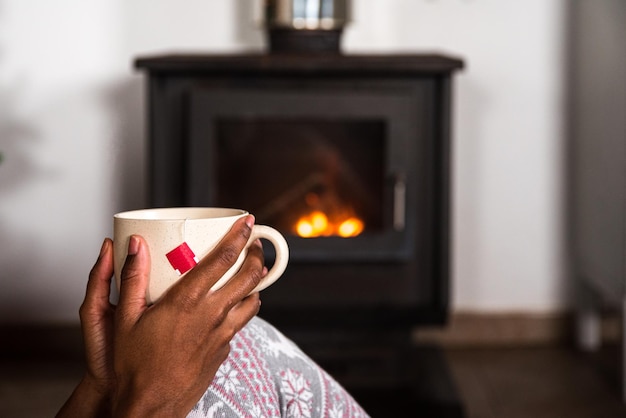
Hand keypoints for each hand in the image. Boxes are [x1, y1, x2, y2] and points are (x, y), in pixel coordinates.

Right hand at [57, 215, 263, 417]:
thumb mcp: (125, 318)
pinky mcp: (224, 350)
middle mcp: (212, 316)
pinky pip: (241, 323)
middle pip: (249, 277)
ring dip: (256, 283)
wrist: (149, 408)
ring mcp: (222, 335)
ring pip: (253, 301)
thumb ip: (131, 277)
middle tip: (254, 244)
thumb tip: (134, 244)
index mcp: (188, 302)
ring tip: (252, 272)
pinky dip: (243, 309)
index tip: (248, 223)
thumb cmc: (134, 366)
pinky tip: (232, 307)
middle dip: (256, 254)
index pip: (224, 259)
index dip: (239, 236)